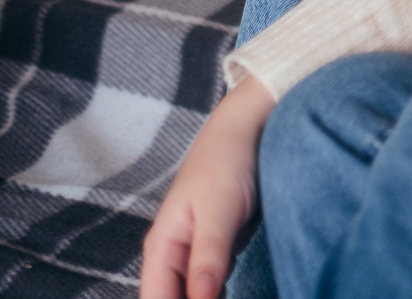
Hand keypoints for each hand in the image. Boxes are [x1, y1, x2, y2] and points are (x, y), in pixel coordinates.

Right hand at [141, 73, 275, 298]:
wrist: (249, 129)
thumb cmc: (228, 163)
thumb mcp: (219, 210)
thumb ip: (208, 256)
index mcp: (162, 246)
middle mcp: (173, 255)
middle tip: (226, 297)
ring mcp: (195, 254)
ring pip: (193, 296)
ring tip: (232, 296)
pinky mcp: (218, 252)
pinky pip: (212, 287)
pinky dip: (221, 297)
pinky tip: (237, 297)